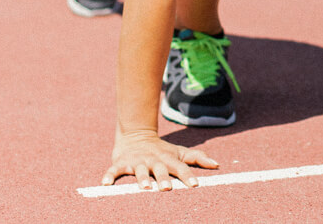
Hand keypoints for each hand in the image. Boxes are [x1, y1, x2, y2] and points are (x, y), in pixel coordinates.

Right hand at [102, 130, 218, 190]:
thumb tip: (217, 165)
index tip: (195, 185)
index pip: (180, 167)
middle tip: (167, 189)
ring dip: (141, 179)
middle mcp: (153, 160)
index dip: (188, 175)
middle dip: (163, 178)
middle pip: (159, 169)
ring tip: (144, 188)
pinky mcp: (121, 163)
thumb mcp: (179, 152)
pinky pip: (114, 170)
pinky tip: (105, 184)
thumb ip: (197, 158)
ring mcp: (137, 161)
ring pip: (139, 171)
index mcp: (168, 159)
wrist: (136, 135)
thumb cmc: (162, 150)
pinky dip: (109, 176)